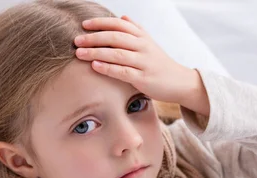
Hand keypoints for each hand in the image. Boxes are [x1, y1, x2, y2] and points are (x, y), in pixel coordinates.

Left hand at [74, 16, 206, 112]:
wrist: (180, 82)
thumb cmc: (160, 64)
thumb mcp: (150, 43)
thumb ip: (136, 30)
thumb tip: (122, 16)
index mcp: (143, 37)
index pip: (119, 24)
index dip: (101, 23)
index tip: (84, 25)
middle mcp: (143, 47)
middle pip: (115, 37)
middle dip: (93, 38)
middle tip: (77, 40)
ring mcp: (144, 62)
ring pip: (117, 54)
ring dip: (96, 52)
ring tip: (79, 53)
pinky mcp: (144, 79)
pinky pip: (122, 72)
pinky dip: (107, 68)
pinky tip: (94, 66)